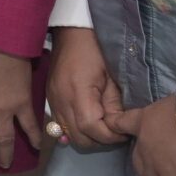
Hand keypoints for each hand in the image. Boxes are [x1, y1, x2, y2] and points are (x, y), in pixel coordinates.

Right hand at [46, 27, 128, 148]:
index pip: (92, 128)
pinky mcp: (50, 102)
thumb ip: (114, 105)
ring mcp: (53, 103)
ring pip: (70, 136)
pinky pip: (61, 127)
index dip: (110, 136)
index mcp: (78, 93)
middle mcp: (61, 102)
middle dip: (101, 140)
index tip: (124, 132)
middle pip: (79, 138)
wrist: (71, 35)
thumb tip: (118, 126)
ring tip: (104, 127)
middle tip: (116, 131)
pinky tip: (89, 122)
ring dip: (89, 137)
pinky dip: (76, 130)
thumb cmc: (97, 51)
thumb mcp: (112, 77)